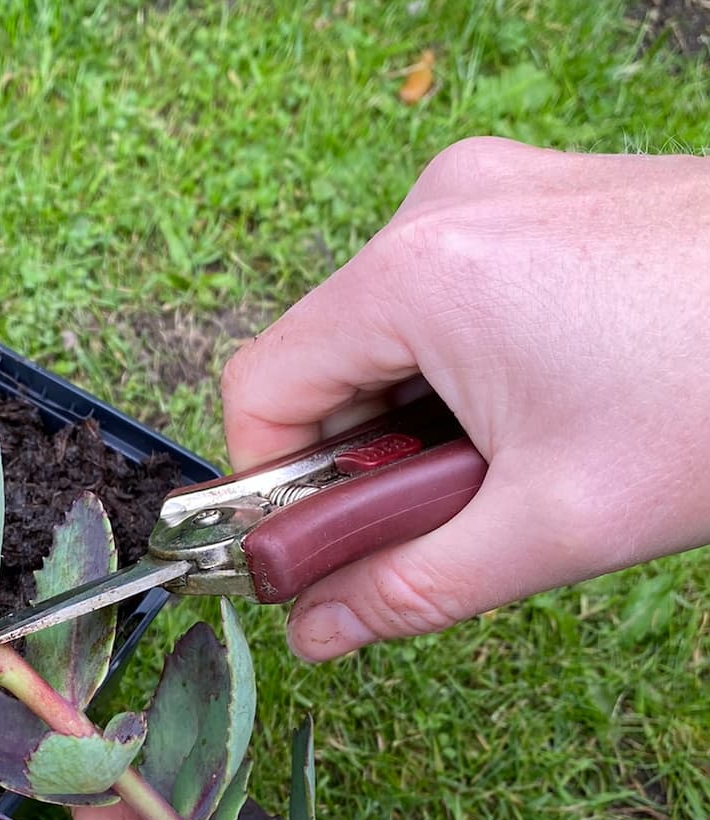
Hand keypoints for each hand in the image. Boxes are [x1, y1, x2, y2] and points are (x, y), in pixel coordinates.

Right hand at [221, 140, 709, 658]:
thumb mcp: (554, 524)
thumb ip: (409, 586)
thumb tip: (315, 630)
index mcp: (421, 273)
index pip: (263, 389)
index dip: (270, 491)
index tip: (319, 555)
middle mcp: (442, 207)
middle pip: (330, 358)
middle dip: (367, 457)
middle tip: (458, 516)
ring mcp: (496, 189)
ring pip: (393, 329)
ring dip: (425, 415)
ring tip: (529, 459)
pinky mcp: (543, 196)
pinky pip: (453, 292)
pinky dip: (471, 366)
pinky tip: (556, 407)